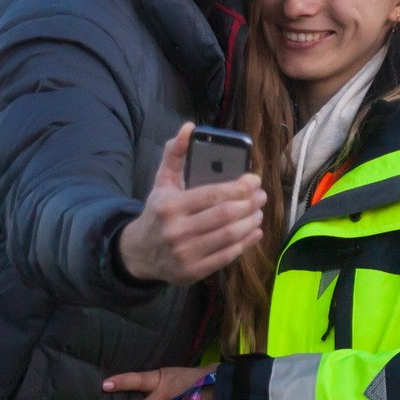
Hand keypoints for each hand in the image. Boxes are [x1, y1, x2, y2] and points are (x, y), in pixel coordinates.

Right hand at [115, 124, 264, 285]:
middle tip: (261, 196)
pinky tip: (254, 231)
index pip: (212, 195)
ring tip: (258, 211)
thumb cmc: (158, 212)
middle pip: (225, 216)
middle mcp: (176, 232)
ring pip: (229, 236)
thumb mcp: (162, 182)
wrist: (138, 253)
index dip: (239, 187)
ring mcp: (185, 255)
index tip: (255, 180)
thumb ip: (176, 154)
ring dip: (251, 222)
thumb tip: (190, 127)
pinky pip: (227, 256)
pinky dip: (246, 242)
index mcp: (170, 206)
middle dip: (250, 203)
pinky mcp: (192, 272)